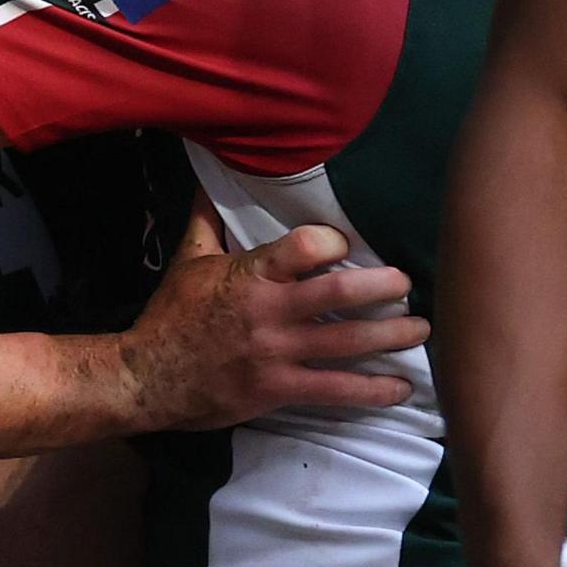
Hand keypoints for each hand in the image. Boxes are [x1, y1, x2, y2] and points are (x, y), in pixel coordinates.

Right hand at [116, 226, 427, 429]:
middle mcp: (269, 312)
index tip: (347, 243)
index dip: (332, 241)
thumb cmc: (171, 315)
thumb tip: (206, 176)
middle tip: (407, 284)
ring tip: (420, 329)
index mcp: (250, 275)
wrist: (146, 378)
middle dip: (382, 287)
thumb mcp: (188, 261)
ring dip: (390, 336)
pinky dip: (372, 390)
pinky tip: (400, 387)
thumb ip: (208, 219)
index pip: (302, 246)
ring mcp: (277, 353)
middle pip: (338, 293)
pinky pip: (335, 390)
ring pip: (346, 342)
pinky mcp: (279, 390)